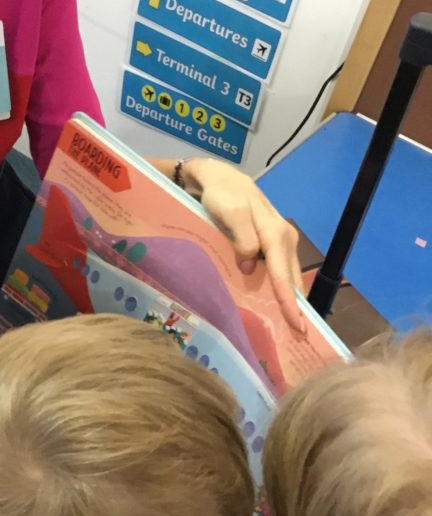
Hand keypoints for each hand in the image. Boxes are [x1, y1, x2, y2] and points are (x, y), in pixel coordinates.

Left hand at [147, 156, 304, 331]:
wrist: (218, 178)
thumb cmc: (223, 195)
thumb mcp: (230, 212)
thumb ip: (243, 239)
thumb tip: (250, 267)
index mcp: (276, 234)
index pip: (283, 275)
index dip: (288, 302)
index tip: (296, 325)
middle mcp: (284, 239)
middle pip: (291, 280)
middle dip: (295, 307)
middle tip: (297, 336)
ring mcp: (279, 242)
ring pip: (287, 277)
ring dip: (287, 300)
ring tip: (287, 327)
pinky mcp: (270, 244)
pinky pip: (278, 271)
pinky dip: (279, 288)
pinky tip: (274, 304)